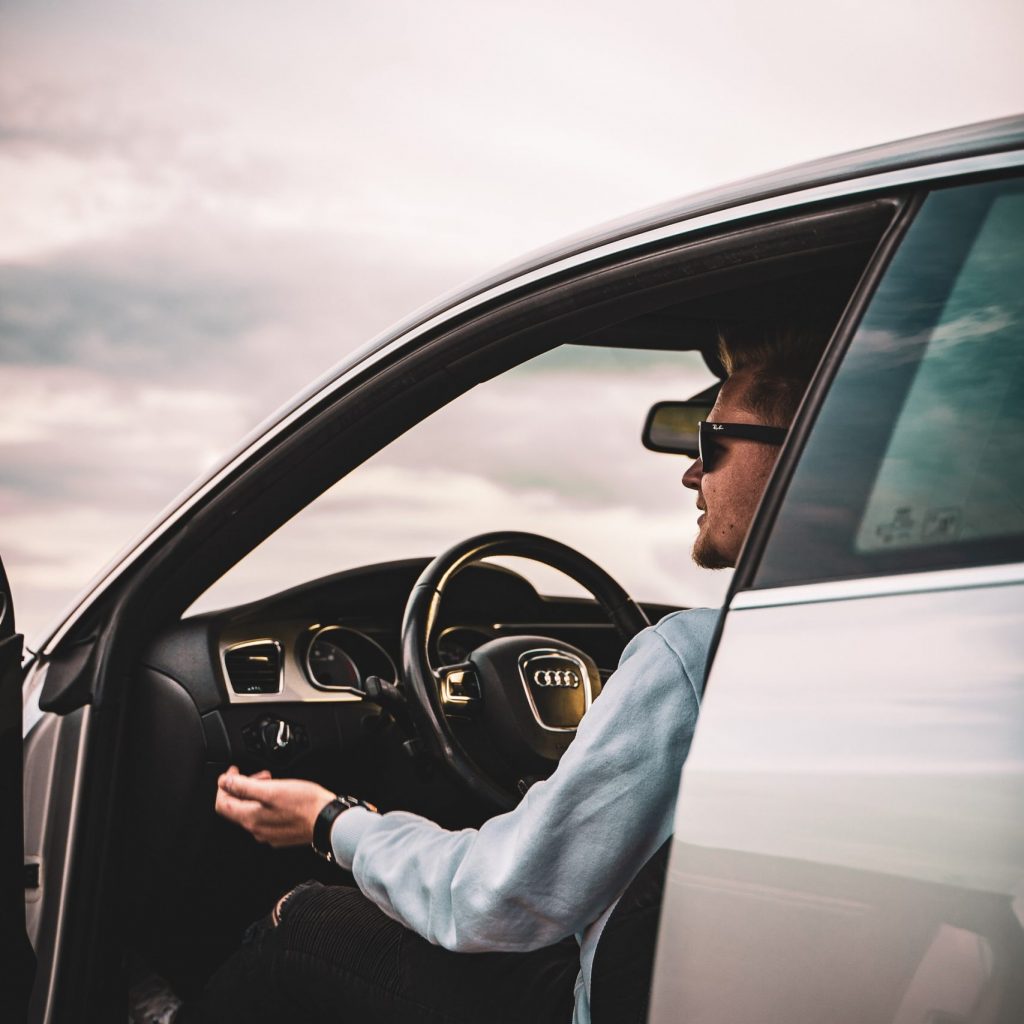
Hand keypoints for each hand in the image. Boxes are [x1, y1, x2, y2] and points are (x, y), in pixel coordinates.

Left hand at [215, 766, 335, 846]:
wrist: (327, 820)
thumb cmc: (304, 804)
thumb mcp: (272, 789)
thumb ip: (244, 786)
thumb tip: (225, 782)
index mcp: (250, 818)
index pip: (222, 804)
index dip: (224, 785)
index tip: (233, 772)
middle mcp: (256, 829)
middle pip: (237, 807)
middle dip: (243, 787)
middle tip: (260, 775)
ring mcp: (268, 833)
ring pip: (252, 812)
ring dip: (256, 794)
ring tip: (273, 783)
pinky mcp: (280, 834)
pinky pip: (265, 818)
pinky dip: (267, 804)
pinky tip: (280, 797)